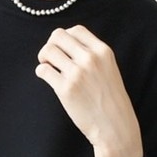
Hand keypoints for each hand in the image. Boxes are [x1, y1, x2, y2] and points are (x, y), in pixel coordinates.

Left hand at [33, 25, 142, 156]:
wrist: (114, 126)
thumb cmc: (110, 100)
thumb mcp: (108, 69)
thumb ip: (93, 56)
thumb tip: (68, 46)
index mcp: (102, 51)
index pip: (76, 30)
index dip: (65, 37)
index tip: (62, 49)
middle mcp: (90, 58)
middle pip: (58, 36)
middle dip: (50, 45)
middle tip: (50, 58)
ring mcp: (77, 73)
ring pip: (48, 51)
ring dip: (43, 57)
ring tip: (48, 67)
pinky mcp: (65, 89)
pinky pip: (43, 70)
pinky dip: (41, 72)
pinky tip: (47, 78)